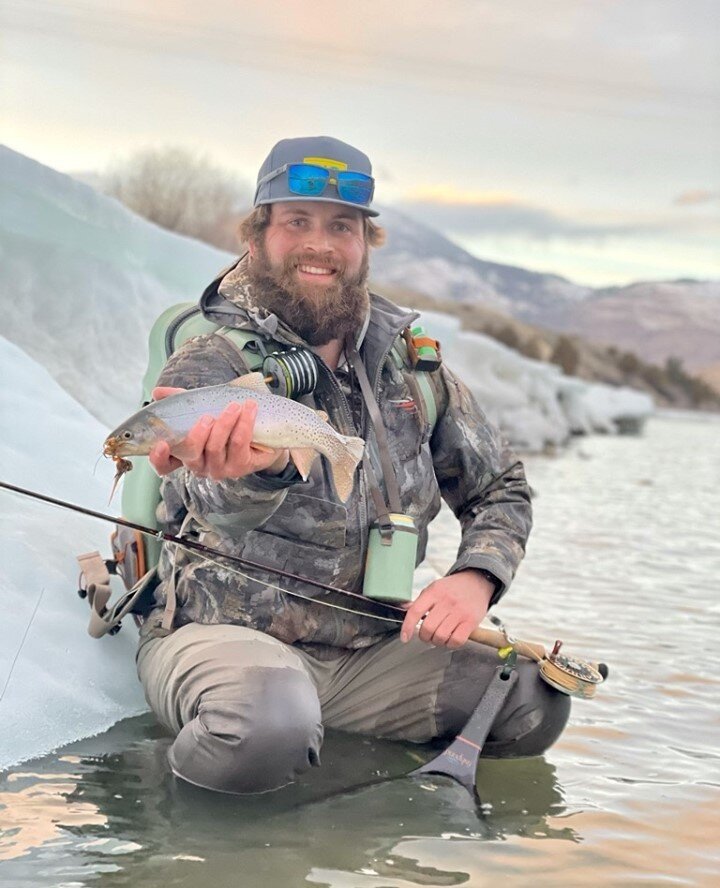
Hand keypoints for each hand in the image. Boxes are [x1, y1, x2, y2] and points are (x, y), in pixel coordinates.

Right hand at [148, 386, 288, 479]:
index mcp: (186, 454)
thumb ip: (179, 400)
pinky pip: (238, 444)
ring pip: (215, 448)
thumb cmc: (227, 422)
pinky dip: (243, 424)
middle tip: (208, 417)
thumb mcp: (201, 408)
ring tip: (234, 406)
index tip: (162, 444)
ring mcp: (220, 468)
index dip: (159, 458)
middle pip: (191, 454)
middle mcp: (200, 466)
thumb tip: (157, 392)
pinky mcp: (241, 466)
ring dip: (224, 424)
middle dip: (197, 434)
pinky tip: (249, 409)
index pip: (165, 466)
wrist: (264, 433)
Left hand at [400, 570, 493, 649]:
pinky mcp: (471, 621)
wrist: (477, 582)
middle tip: (427, 635)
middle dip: (424, 636)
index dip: (407, 626)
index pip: (415, 611)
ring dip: (437, 641)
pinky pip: (457, 640)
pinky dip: (450, 644)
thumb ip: (420, 600)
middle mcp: (447, 601)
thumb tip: (403, 609)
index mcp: (435, 592)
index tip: (405, 637)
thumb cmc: (454, 588)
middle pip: (428, 627)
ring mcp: (460, 612)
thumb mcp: (435, 587)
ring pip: (441, 636)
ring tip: (439, 636)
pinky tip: (450, 639)